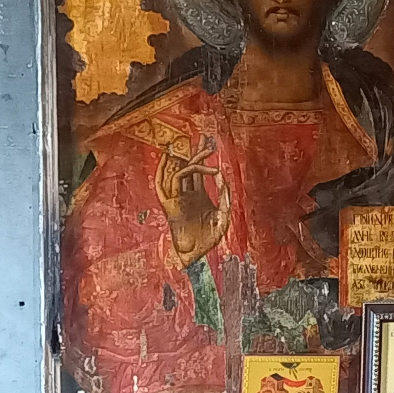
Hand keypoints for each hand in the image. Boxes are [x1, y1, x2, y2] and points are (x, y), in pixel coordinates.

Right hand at [156, 136, 230, 267]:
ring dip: (185, 158)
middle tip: (203, 138)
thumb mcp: (224, 215)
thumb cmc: (210, 239)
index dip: (202, 158)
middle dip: (193, 152)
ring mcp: (177, 198)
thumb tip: (222, 177)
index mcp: (197, 196)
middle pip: (186, 167)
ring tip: (195, 146)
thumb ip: (225, 196)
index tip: (210, 146)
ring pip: (177, 172)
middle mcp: (186, 194)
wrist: (196, 255)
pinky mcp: (170, 204)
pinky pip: (169, 183)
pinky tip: (182, 162)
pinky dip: (176, 171)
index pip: (197, 171)